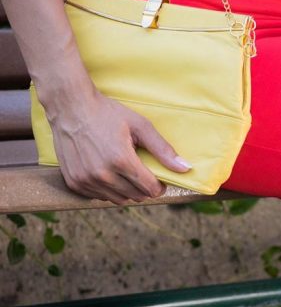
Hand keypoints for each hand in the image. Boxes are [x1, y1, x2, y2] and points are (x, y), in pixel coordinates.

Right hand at [45, 86, 191, 204]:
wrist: (70, 106)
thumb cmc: (108, 113)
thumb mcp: (140, 126)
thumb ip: (163, 150)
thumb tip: (185, 168)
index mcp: (121, 161)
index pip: (150, 189)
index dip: (159, 185)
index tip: (158, 178)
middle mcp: (102, 174)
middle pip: (137, 196)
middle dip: (144, 187)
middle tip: (141, 172)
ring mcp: (86, 180)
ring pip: (119, 200)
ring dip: (127, 191)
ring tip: (125, 172)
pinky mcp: (74, 182)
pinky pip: (100, 197)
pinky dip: (108, 190)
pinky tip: (108, 173)